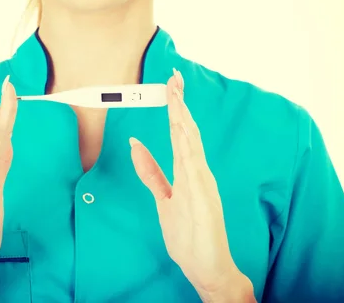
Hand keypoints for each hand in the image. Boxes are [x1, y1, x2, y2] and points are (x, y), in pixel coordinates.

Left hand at [129, 69, 253, 300]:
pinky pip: (194, 166)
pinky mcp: (204, 197)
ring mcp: (201, 183)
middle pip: (186, 131)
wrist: (208, 267)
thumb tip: (135, 144)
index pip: (179, 133)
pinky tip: (183, 129)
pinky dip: (189, 146)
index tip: (170, 86)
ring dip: (183, 118)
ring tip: (176, 94)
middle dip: (179, 104)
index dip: (174, 109)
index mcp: (188, 170)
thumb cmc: (190, 234)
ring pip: (191, 143)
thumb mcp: (163, 198)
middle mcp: (197, 172)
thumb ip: (151, 172)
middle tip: (173, 77)